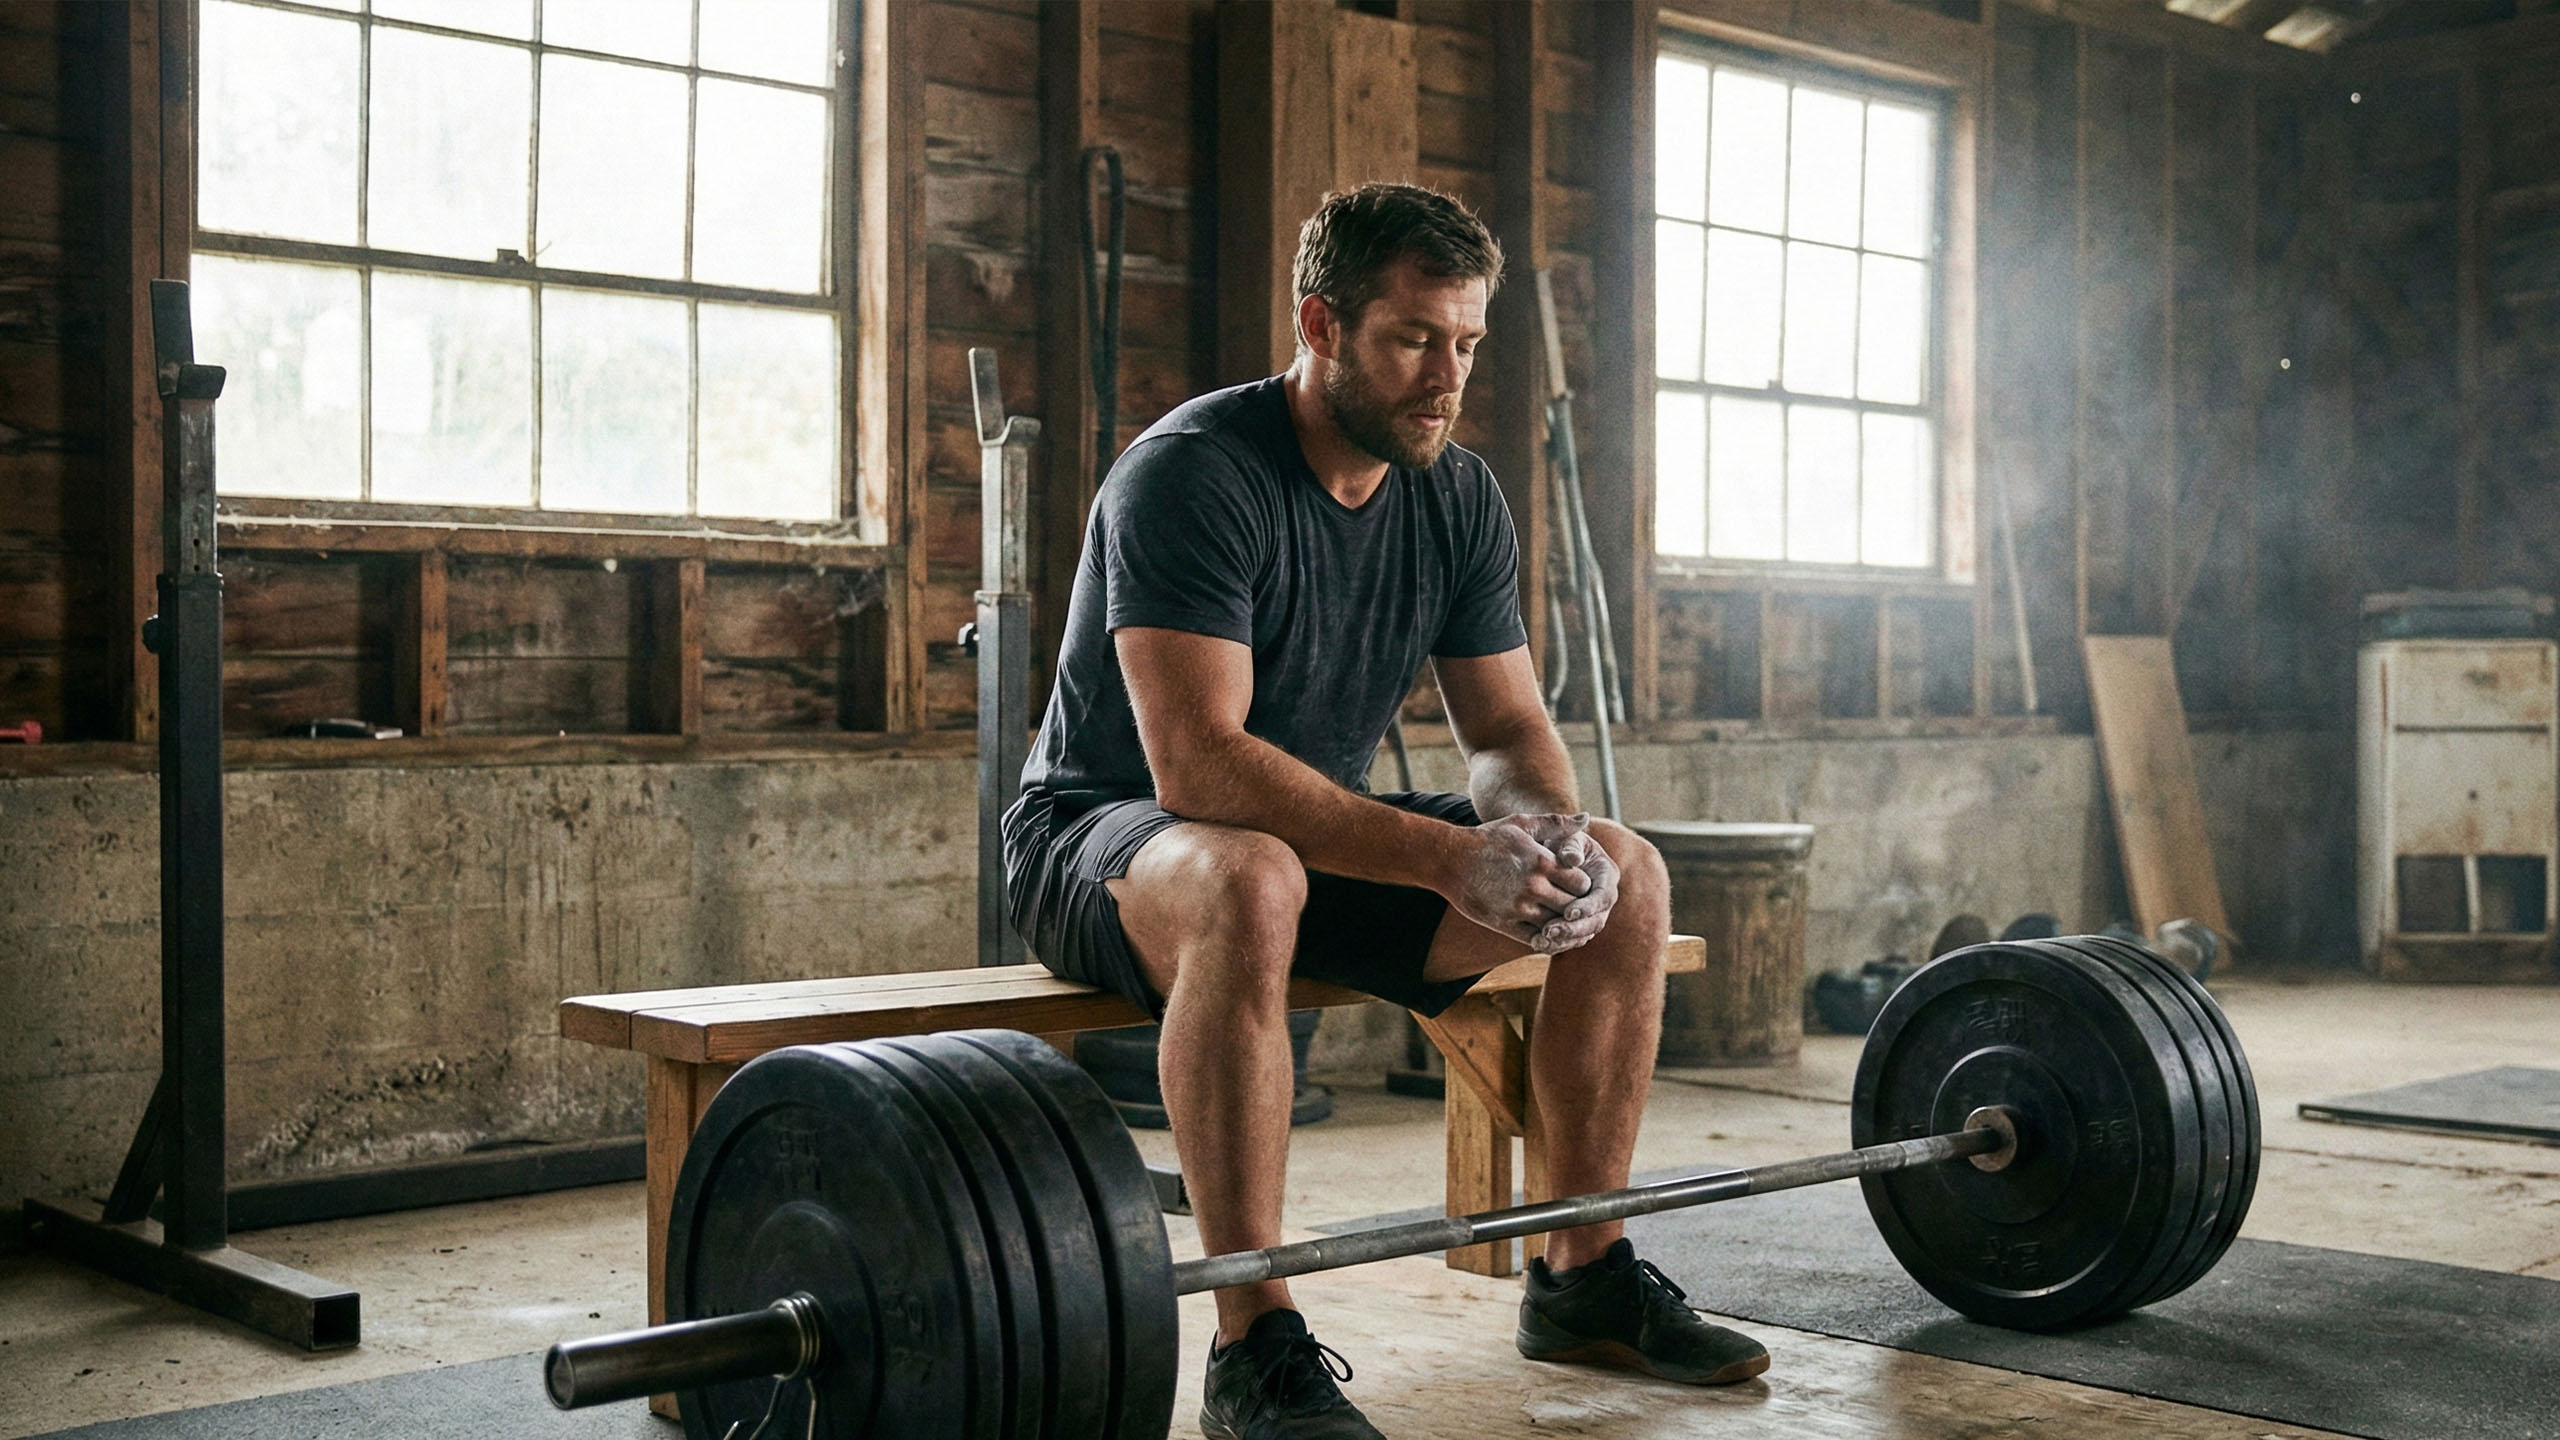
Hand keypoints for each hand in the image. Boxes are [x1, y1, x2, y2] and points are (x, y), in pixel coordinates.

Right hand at [1447, 815, 1585, 950]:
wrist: (1450, 859)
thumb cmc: (1488, 839)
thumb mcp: (1521, 824)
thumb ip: (1556, 823)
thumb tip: (1586, 819)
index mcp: (1541, 861)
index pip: (1582, 883)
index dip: (1585, 885)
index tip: (1579, 884)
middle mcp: (1532, 886)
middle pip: (1573, 906)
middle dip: (1578, 907)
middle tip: (1578, 906)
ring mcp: (1518, 908)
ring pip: (1556, 926)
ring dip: (1563, 925)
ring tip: (1564, 919)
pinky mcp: (1503, 924)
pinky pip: (1535, 940)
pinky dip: (1545, 939)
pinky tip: (1546, 930)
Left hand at [1513, 813, 1619, 952]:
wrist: (1547, 852)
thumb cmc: (1558, 840)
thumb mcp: (1565, 837)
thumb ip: (1570, 845)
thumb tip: (1572, 858)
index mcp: (1606, 875)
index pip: (1603, 896)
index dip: (1588, 907)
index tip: (1568, 912)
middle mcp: (1602, 897)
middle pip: (1596, 921)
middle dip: (1574, 929)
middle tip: (1550, 931)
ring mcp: (1591, 913)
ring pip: (1583, 934)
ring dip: (1564, 940)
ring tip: (1541, 939)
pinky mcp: (1576, 923)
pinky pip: (1571, 939)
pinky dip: (1556, 944)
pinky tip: (1537, 943)